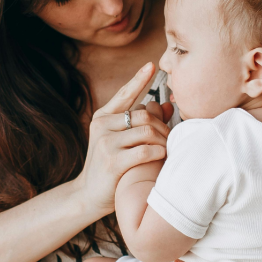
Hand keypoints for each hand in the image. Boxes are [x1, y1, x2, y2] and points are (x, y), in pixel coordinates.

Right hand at [75, 63, 172, 215]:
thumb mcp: (124, 141)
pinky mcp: (112, 161)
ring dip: (163, 140)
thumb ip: (142, 123)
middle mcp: (101, 125)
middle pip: (143, 115)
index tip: (151, 65)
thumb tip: (168, 105)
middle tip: (172, 138)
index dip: (139, 79)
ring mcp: (105, 143)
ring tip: (168, 149)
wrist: (89, 196)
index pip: (125, 93)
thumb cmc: (111, 166)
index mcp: (102, 116)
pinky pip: (145, 150)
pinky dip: (159, 152)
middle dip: (162, 126)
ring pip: (146, 131)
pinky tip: (163, 156)